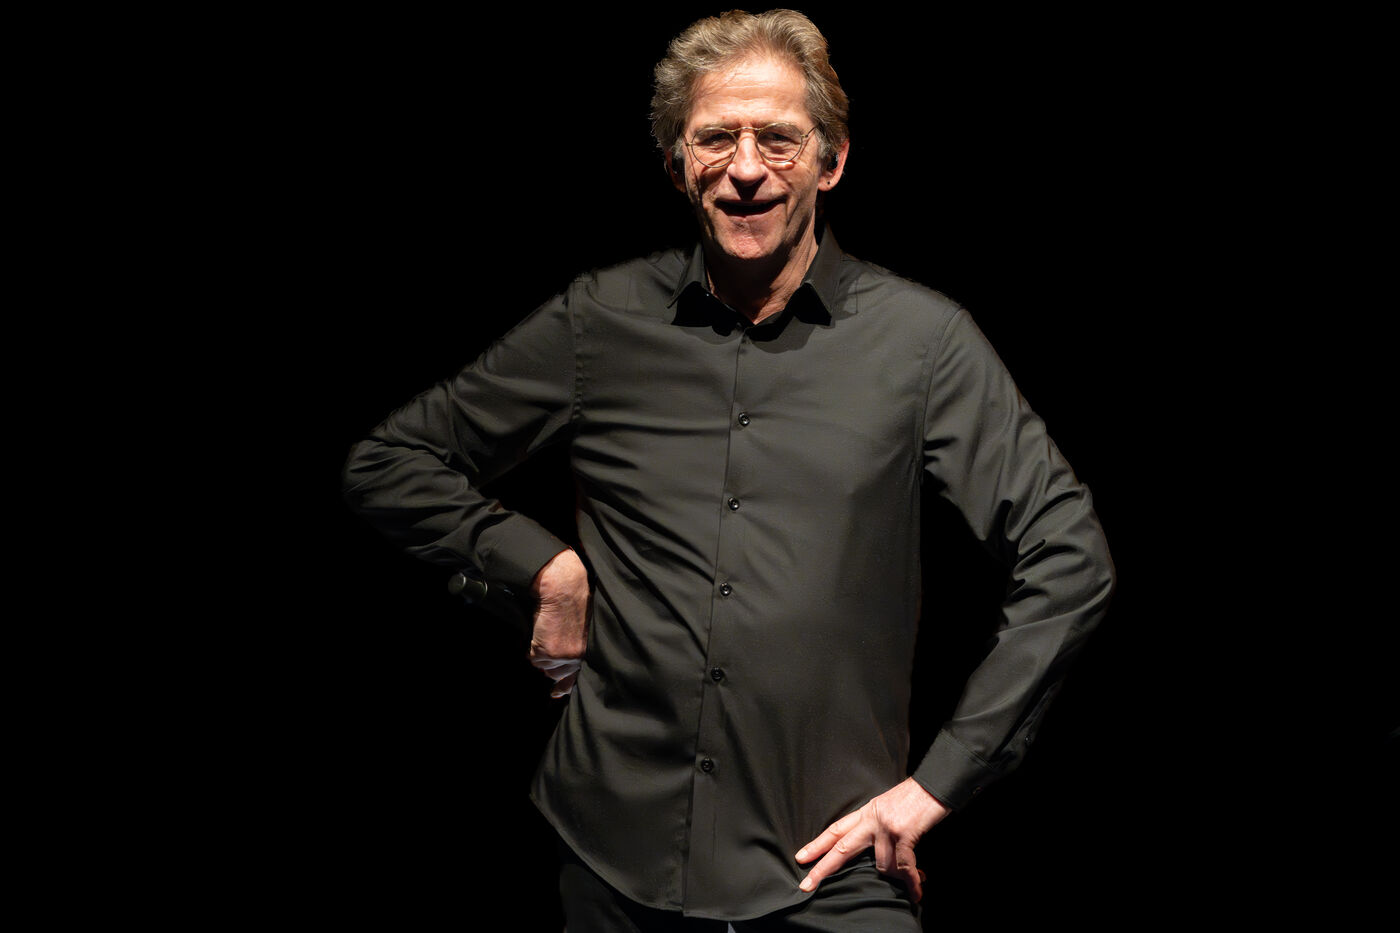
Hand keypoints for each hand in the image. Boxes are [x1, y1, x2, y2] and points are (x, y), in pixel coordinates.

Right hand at [529, 549, 590, 697]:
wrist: (564, 589)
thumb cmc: (573, 601)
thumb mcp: (579, 627)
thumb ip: (574, 645)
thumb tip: (559, 658)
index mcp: (587, 651)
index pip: (575, 676)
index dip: (564, 686)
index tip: (555, 693)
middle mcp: (576, 658)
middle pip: (556, 673)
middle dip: (549, 661)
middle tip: (548, 642)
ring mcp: (561, 657)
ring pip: (543, 666)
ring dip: (540, 653)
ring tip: (545, 632)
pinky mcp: (546, 652)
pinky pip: (533, 657)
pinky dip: (532, 646)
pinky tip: (539, 631)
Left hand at [795, 777, 949, 901]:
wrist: (935, 785)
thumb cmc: (915, 799)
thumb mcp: (888, 808)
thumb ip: (876, 827)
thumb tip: (875, 853)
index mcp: (866, 813)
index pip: (836, 829)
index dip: (817, 844)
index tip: (801, 857)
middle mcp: (872, 820)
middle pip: (841, 847)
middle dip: (823, 868)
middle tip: (806, 885)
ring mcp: (886, 827)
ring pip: (880, 865)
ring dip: (896, 877)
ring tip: (911, 883)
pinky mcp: (903, 833)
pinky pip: (903, 866)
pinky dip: (911, 882)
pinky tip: (916, 892)